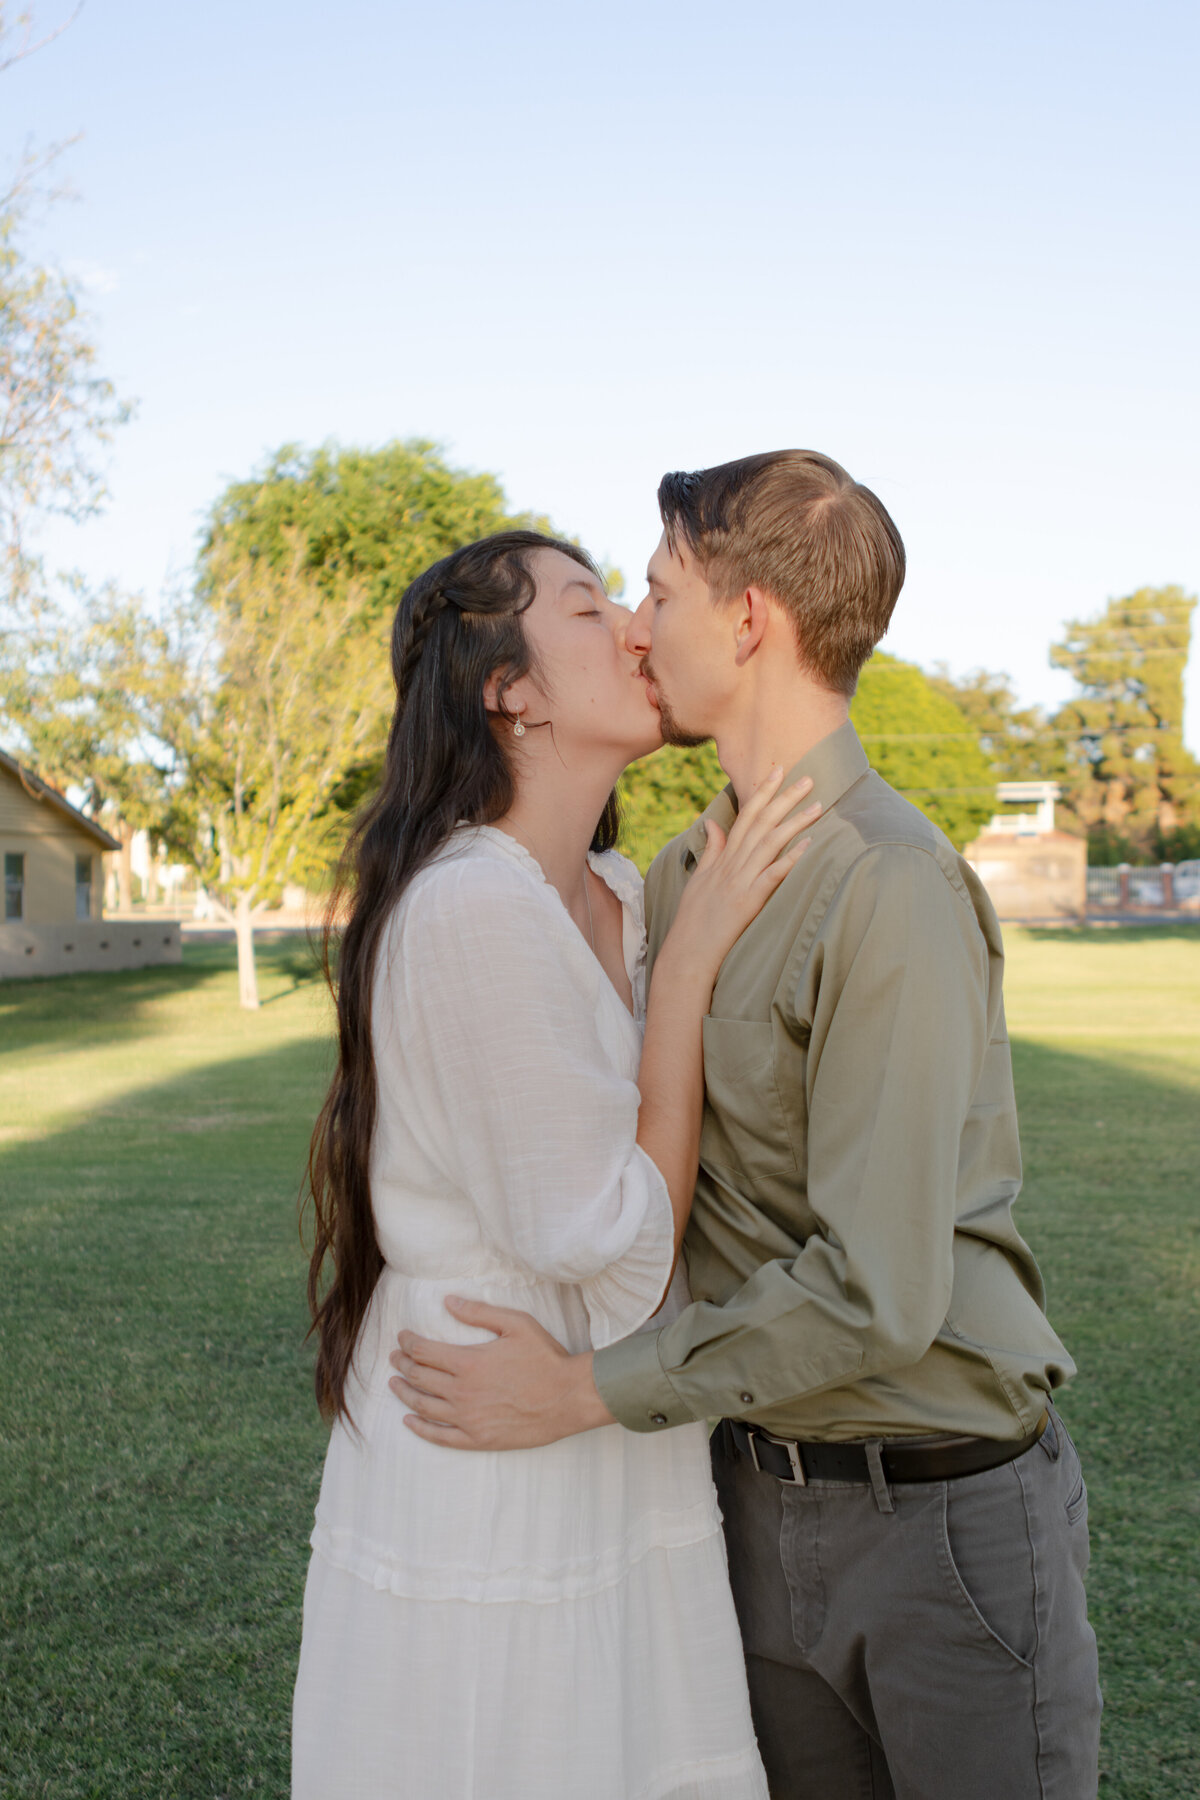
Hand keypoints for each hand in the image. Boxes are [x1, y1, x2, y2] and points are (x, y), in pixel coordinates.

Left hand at [388, 1297, 615, 1449]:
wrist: (569, 1397)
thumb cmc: (545, 1357)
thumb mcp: (516, 1324)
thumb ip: (479, 1313)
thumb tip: (448, 1302)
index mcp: (468, 1362)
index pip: (424, 1352)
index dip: (408, 1343)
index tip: (402, 1337)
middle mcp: (462, 1392)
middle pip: (419, 1378)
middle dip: (403, 1364)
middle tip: (394, 1357)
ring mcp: (468, 1418)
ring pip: (424, 1406)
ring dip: (405, 1393)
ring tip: (394, 1384)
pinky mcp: (478, 1439)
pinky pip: (440, 1437)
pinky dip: (420, 1429)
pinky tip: (409, 1421)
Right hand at [665, 767, 820, 983]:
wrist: (688, 949)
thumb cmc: (694, 917)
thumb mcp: (700, 877)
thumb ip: (711, 849)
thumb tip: (712, 823)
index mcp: (724, 857)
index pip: (746, 816)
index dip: (763, 792)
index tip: (778, 771)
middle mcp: (733, 863)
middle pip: (761, 822)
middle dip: (785, 797)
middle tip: (809, 777)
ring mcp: (741, 880)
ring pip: (770, 843)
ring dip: (795, 822)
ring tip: (819, 805)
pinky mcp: (749, 900)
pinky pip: (772, 874)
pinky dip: (791, 857)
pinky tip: (809, 843)